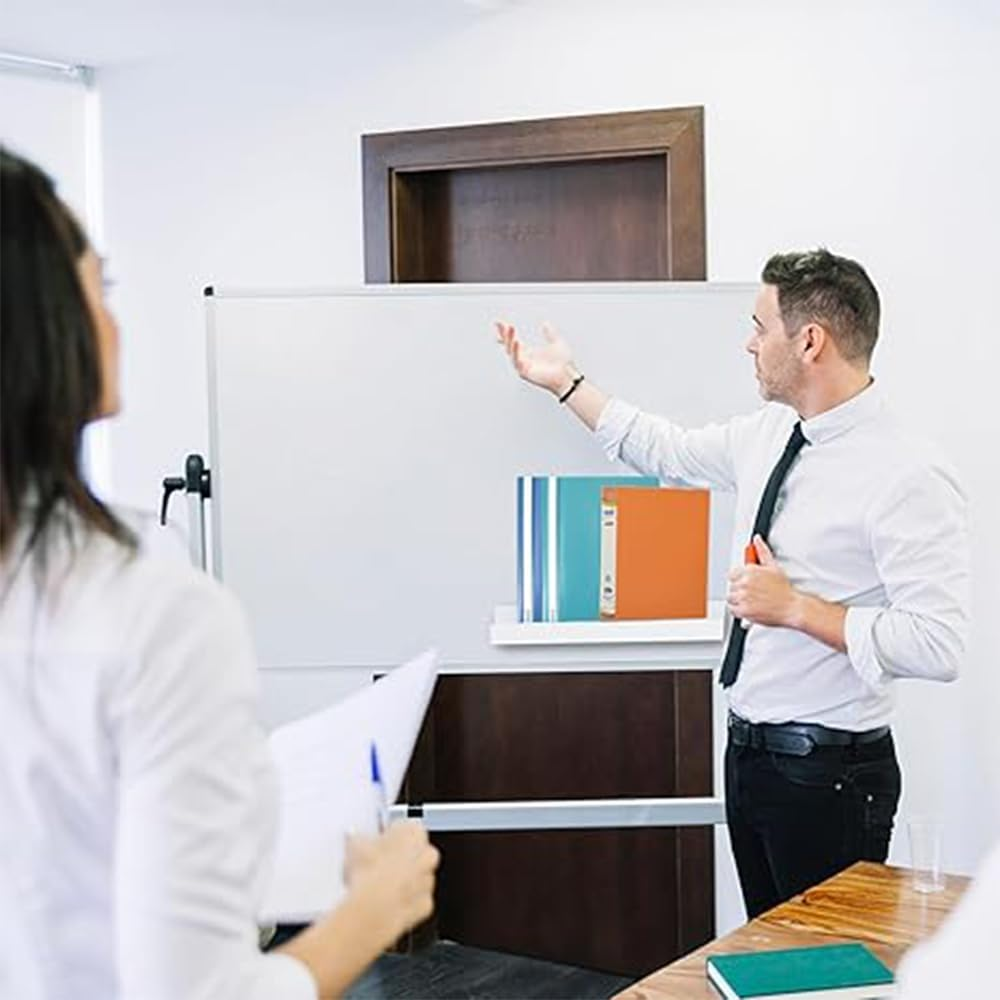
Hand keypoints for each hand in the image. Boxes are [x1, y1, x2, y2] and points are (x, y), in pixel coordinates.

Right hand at [344, 821, 439, 948]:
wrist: (373, 907)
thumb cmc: (370, 873)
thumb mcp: (354, 845)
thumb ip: (358, 838)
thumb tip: (355, 840)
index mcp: (414, 831)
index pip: (405, 827)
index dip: (390, 835)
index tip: (378, 842)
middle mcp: (427, 854)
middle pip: (416, 852)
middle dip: (399, 857)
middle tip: (376, 864)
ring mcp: (428, 880)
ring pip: (417, 877)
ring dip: (402, 880)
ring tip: (377, 886)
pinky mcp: (425, 905)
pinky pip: (415, 901)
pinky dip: (403, 902)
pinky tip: (384, 903)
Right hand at [495, 320, 575, 394]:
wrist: (569, 376)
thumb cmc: (564, 364)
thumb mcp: (556, 343)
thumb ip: (550, 333)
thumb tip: (545, 324)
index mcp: (529, 353)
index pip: (513, 342)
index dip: (506, 333)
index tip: (499, 323)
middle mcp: (524, 360)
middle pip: (509, 345)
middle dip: (504, 334)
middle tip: (501, 324)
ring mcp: (524, 366)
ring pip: (511, 352)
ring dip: (509, 339)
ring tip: (510, 328)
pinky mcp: (525, 373)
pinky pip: (517, 361)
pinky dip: (516, 351)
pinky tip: (516, 341)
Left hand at [727, 536, 799, 627]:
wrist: (791, 607)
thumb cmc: (784, 589)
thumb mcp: (773, 566)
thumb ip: (762, 551)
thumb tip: (757, 539)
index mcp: (750, 571)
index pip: (732, 574)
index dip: (740, 579)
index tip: (747, 583)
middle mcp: (745, 583)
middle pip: (731, 586)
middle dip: (740, 590)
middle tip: (753, 593)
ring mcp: (744, 597)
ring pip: (730, 598)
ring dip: (738, 600)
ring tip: (752, 601)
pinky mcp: (744, 610)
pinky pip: (732, 609)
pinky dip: (738, 610)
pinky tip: (749, 607)